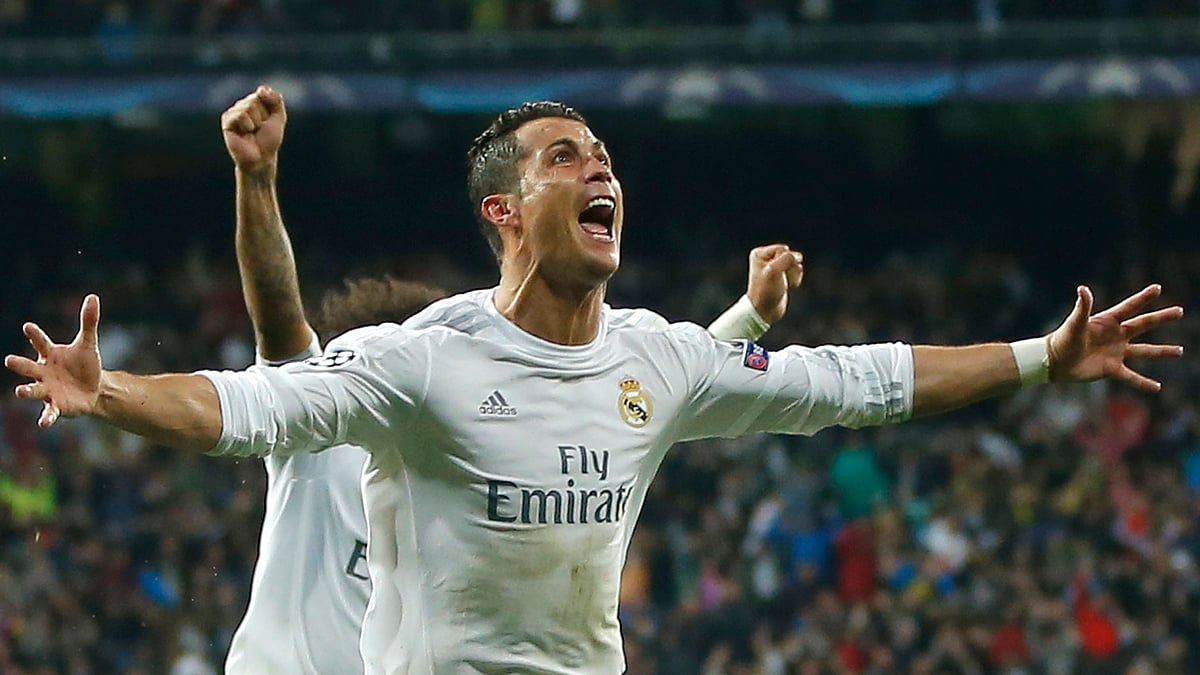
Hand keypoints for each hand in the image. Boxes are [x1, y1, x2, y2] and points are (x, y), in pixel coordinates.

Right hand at [5, 295, 102, 427]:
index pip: (40, 342)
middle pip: (28, 366)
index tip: (28, 327)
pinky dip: (46, 417)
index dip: (34, 335)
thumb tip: (93, 297)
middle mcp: (44, 371)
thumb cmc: (85, 364)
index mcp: (50, 354)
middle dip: (19, 364)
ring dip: (26, 391)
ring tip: (19, 392)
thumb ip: (88, 322)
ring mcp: (48, 389)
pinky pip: (49, 412)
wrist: (94, 389)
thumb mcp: (88, 344)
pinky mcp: (56, 406)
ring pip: (33, 389)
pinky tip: (43, 423)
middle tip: (9, 360)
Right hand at [221, 85, 286, 172]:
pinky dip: (247, 125)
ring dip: (255, 122)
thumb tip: (262, 88)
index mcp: (255, 102)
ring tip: (252, 132)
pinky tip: (244, 133)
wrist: (261, 158)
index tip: (269, 121)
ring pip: (248, 106)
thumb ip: (276, 100)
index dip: (270, 109)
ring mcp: (234, 112)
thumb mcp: (279, 118)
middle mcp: (243, 104)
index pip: (264, 92)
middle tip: (260, 129)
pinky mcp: (227, 120)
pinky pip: (240, 115)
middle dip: (263, 116)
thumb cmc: (269, 140)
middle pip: (255, 99)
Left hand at [746, 244, 803, 323]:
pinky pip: (797, 270)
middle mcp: (766, 258)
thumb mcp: (774, 271)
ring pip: (795, 263)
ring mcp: (775, 266)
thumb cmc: (766, 291)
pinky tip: (789, 286)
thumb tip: (798, 256)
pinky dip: (796, 279)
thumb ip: (787, 258)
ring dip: (794, 274)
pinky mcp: (783, 275)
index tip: (772, 274)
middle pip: (790, 255)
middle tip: (779, 280)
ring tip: (784, 284)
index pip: (783, 249)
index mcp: (759, 254)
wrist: (765, 311)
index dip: (782, 262)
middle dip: (790, 267)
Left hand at [1047, 284, 1183, 391]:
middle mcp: (1116, 335)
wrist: (1053, 361)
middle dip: (1161, 317)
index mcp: (1107, 321)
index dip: (1143, 298)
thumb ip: (1082, 307)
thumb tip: (1083, 288)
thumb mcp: (1074, 323)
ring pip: (1144, 351)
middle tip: (1179, 311)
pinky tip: (1157, 387)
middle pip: (1143, 324)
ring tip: (1180, 350)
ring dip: (1162, 351)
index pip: (1129, 307)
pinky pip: (1131, 377)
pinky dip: (1144, 383)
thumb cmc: (1062, 339)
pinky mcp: (1111, 369)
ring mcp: (1116, 352)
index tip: (1157, 288)